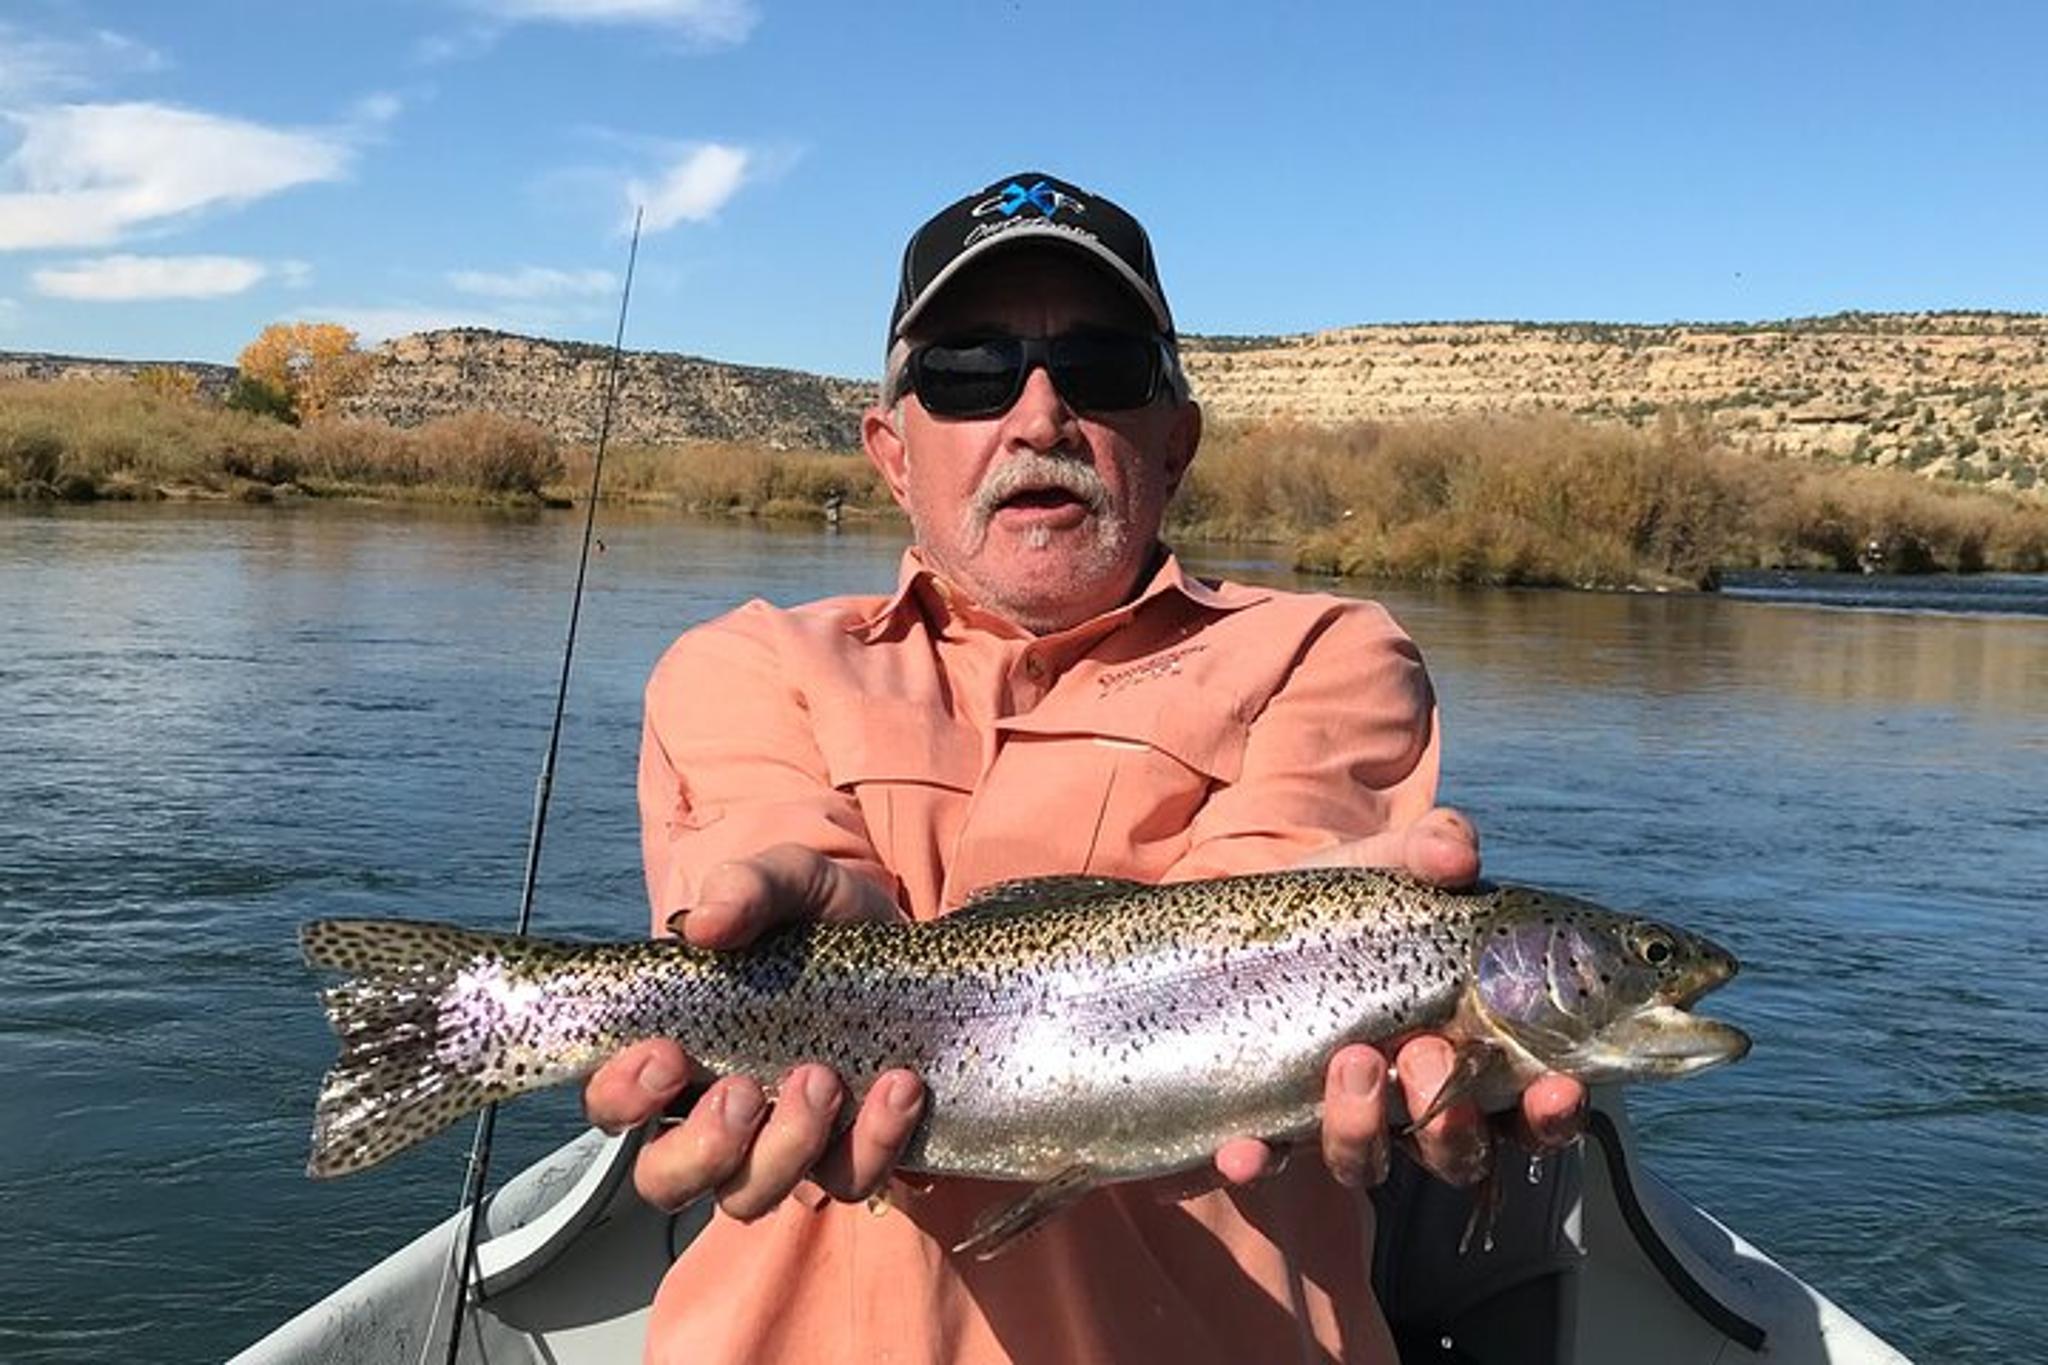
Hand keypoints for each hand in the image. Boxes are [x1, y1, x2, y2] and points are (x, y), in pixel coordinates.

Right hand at [582, 844, 926, 1218]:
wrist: (913, 946)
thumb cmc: (825, 920)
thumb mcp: (792, 883)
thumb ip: (749, 889)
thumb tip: (706, 925)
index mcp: (678, 1052)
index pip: (614, 1102)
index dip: (622, 1095)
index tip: (662, 1056)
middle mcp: (718, 1114)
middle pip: (666, 1179)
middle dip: (700, 1148)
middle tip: (743, 1090)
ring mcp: (781, 1145)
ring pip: (749, 1197)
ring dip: (785, 1147)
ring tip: (823, 1078)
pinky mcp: (849, 1155)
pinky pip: (848, 1180)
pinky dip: (872, 1140)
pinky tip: (898, 1084)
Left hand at [1213, 808, 1586, 1189]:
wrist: (1225, 935)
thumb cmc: (1332, 910)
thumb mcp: (1378, 867)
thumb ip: (1427, 849)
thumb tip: (1459, 857)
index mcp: (1461, 1047)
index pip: (1529, 1105)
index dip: (1551, 1111)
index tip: (1556, 1087)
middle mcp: (1406, 1099)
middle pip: (1456, 1150)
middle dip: (1451, 1119)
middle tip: (1425, 1054)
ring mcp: (1333, 1120)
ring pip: (1368, 1163)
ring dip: (1363, 1126)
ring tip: (1350, 1061)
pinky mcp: (1262, 1129)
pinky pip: (1264, 1165)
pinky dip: (1257, 1162)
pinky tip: (1243, 1150)